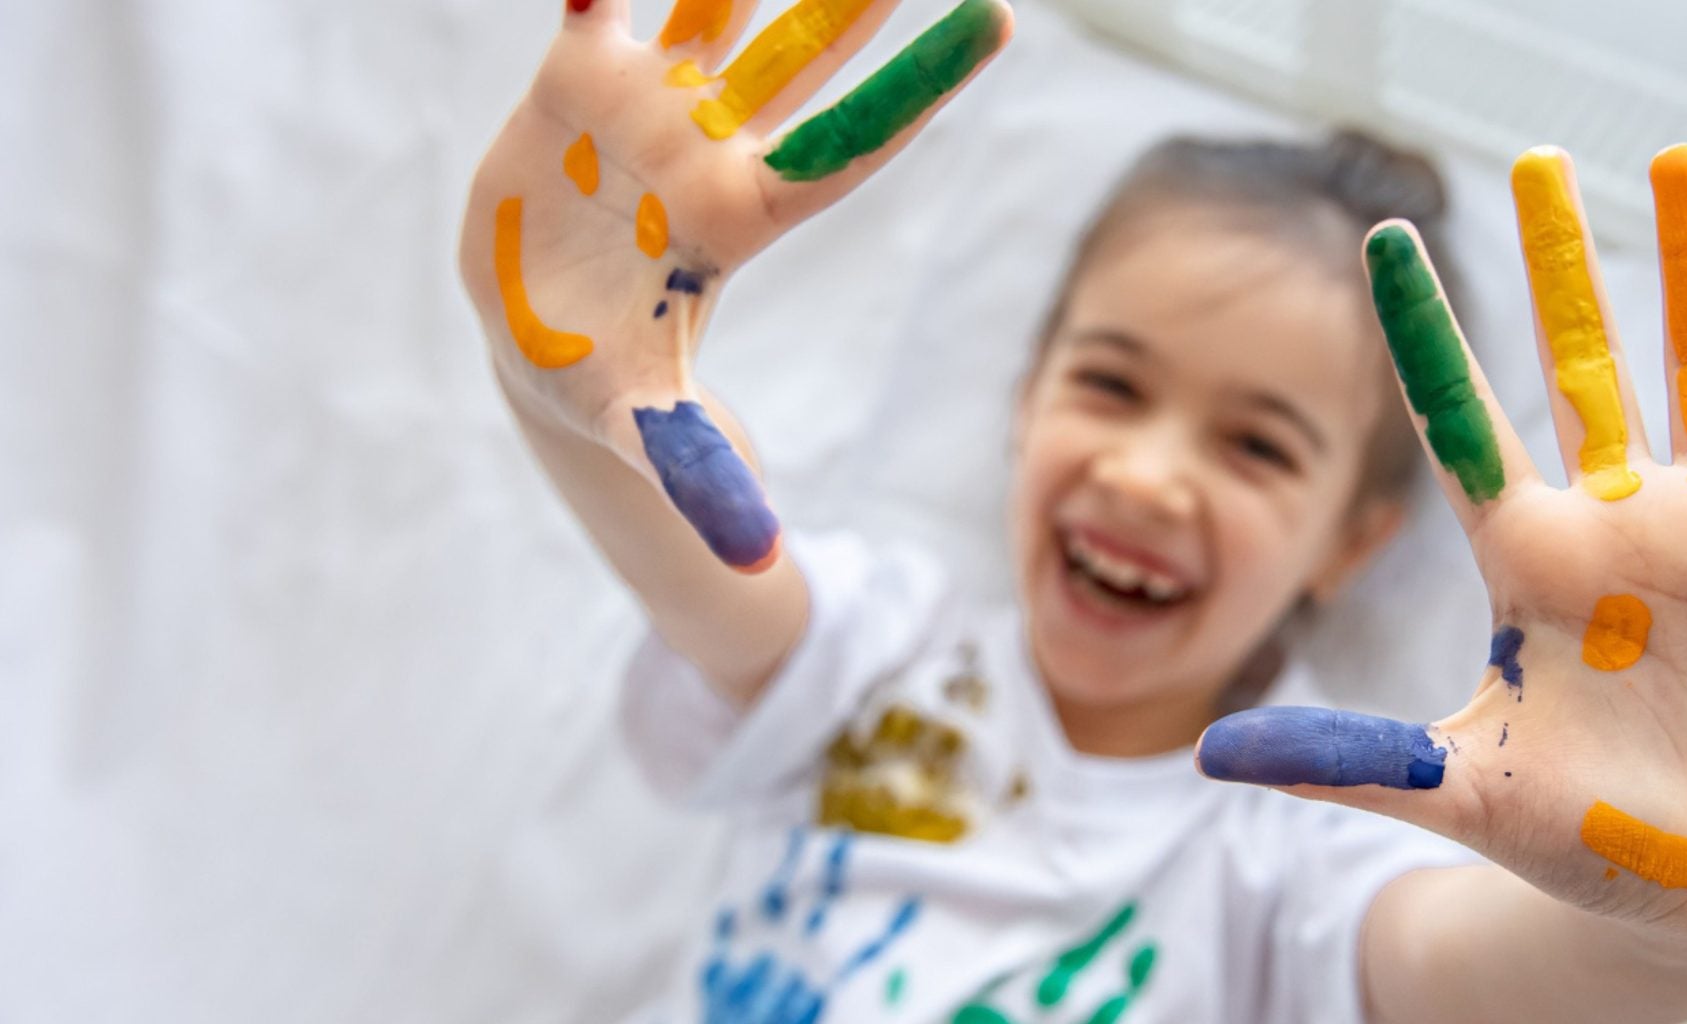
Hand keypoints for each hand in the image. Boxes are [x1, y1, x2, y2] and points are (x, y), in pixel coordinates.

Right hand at [458, 0, 1009, 569]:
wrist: (534, 340)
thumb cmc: (607, 386)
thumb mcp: (648, 432)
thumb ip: (700, 477)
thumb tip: (756, 563)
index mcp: (742, 218)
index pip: (848, 145)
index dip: (916, 85)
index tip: (996, 17)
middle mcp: (710, 149)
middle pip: (800, 59)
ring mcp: (648, 110)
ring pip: (716, 10)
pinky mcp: (580, 84)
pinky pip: (604, 1)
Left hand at [1197, 144, 1686, 940]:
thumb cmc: (1584, 839)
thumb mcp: (1465, 793)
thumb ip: (1351, 758)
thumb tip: (1210, 753)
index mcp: (1531, 561)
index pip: (1463, 424)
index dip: (1424, 333)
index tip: (1382, 239)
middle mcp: (1620, 524)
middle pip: (1581, 368)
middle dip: (1559, 270)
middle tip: (1534, 161)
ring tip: (1679, 162)